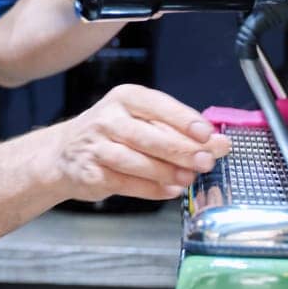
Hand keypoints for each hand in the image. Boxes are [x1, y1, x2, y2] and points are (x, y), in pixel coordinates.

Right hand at [46, 84, 230, 202]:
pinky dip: (151, 189)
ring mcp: (95, 146)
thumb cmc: (115, 135)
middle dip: (180, 150)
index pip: (157, 105)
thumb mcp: (146, 123)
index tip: (207, 134)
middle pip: (147, 135)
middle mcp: (107, 118)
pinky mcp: (91, 172)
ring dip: (166, 172)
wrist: (66, 152)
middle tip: (206, 161)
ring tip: (188, 178)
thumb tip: (221, 144)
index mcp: (125, 98)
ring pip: (135, 161)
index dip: (183, 120)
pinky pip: (126, 183)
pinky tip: (169, 190)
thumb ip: (182, 134)